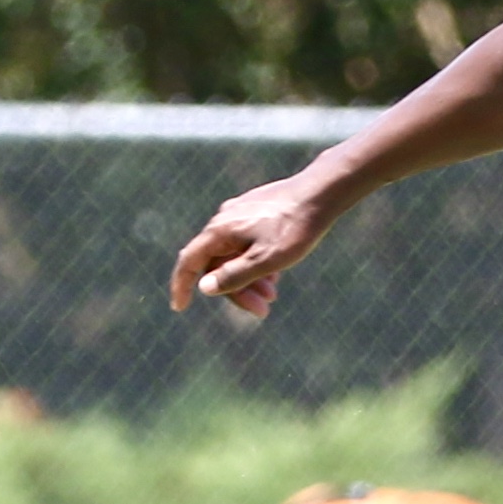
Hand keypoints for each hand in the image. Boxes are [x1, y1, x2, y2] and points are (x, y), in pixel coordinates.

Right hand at [169, 176, 330, 316]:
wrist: (322, 192)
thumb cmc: (296, 227)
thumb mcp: (267, 260)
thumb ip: (234, 275)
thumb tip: (204, 288)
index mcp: (219, 231)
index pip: (189, 262)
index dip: (182, 285)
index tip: (180, 307)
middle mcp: (224, 220)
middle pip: (218, 263)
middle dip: (236, 290)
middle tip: (262, 311)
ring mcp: (241, 214)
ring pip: (235, 254)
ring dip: (249, 279)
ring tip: (272, 296)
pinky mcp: (257, 211)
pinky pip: (247, 243)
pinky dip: (257, 263)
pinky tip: (275, 276)